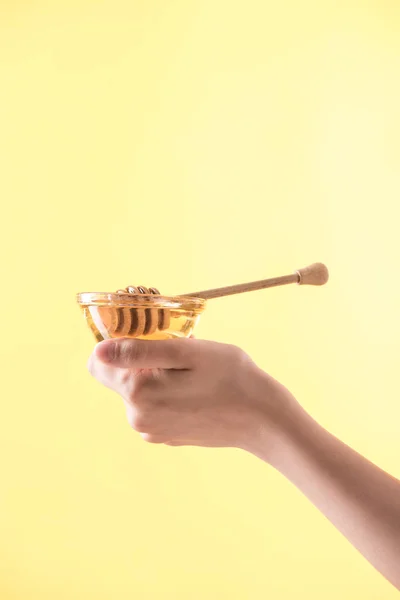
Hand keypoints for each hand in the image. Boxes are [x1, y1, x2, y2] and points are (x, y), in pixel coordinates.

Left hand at [88, 338, 295, 455]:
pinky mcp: (167, 436)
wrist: (265, 420)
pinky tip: (197, 392)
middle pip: (122, 376)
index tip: (147, 338)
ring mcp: (153, 431)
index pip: (97, 364)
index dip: (117, 345)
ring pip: (140, 390)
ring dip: (159, 376)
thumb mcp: (187, 353)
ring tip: (194, 374)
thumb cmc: (232, 378)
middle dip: (144, 360)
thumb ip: (138, 351)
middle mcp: (138, 418)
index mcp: (138, 394)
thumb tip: (98, 351)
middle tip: (182, 354)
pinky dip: (169, 393)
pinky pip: (156, 406)